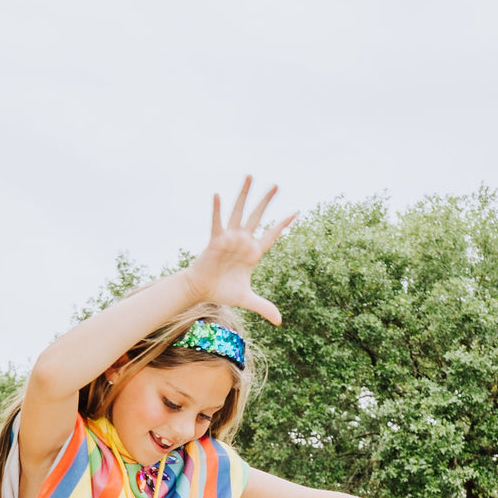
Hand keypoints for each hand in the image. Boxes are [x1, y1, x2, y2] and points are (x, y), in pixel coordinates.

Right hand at [183, 177, 296, 324]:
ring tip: (250, 176)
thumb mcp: (247, 299)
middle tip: (277, 185)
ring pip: (239, 212)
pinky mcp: (215, 240)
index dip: (283, 225)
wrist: (202, 291)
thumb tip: (280, 322)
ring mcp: (229, 238)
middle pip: (258, 216)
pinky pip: (217, 222)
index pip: (272, 235)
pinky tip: (217, 194)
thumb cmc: (223, 291)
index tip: (295, 212)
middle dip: (267, 201)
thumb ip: (264, 307)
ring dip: (244, 194)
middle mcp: (243, 241)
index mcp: (253, 253)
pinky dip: (216, 209)